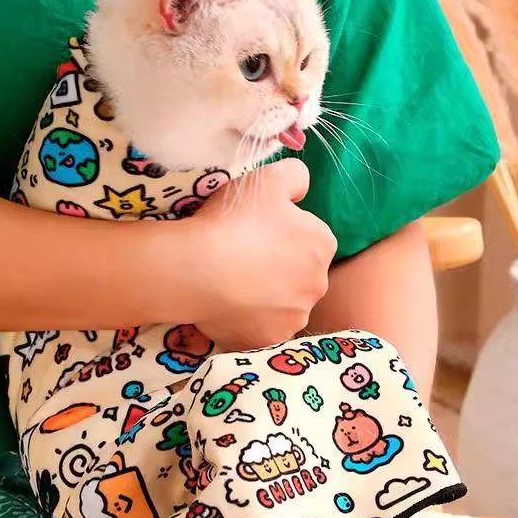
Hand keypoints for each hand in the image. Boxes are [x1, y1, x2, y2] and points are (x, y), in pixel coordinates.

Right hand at [184, 159, 336, 350]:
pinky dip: (247, 321)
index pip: (309, 238)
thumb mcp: (268, 178)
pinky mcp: (267, 341)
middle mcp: (317, 285)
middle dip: (278, 268)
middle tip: (241, 256)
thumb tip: (302, 188)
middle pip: (299, 274)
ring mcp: (293, 318)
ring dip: (264, 297)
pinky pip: (260, 329)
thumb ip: (296, 176)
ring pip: (282, 305)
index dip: (282, 233)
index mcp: (322, 245)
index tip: (256, 231)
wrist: (195, 268)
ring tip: (230, 282)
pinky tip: (226, 306)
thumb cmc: (233, 220)